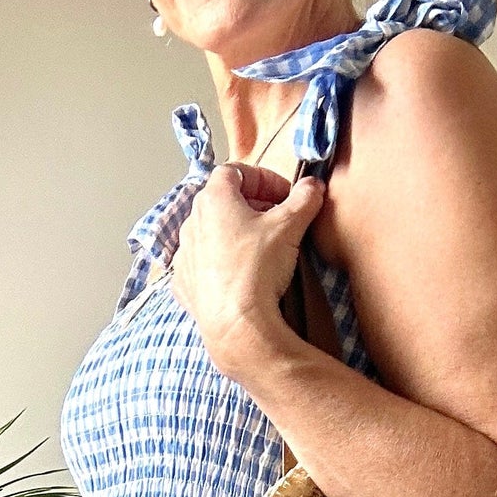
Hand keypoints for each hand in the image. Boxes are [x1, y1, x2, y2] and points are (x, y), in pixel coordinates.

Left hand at [171, 164, 325, 379]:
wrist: (236, 324)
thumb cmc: (257, 269)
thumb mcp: (289, 226)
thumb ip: (304, 199)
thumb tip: (312, 186)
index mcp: (213, 200)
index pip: (235, 171)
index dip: (263, 178)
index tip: (283, 194)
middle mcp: (192, 223)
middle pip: (221, 201)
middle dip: (251, 205)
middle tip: (275, 218)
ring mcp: (184, 256)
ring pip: (210, 233)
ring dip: (233, 233)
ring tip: (258, 248)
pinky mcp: (184, 285)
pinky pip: (201, 264)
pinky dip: (219, 262)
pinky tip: (239, 273)